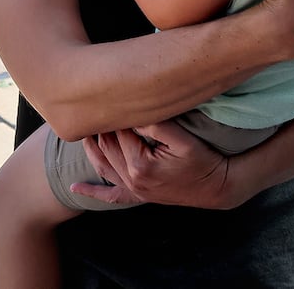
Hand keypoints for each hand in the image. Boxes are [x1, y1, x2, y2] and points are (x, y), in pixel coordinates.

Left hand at [68, 120, 237, 209]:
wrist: (218, 186)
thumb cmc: (203, 159)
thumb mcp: (184, 138)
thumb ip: (157, 124)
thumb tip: (132, 111)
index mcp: (140, 164)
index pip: (118, 132)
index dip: (115, 114)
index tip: (111, 97)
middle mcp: (132, 179)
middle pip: (107, 147)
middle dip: (101, 127)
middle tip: (98, 106)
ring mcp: (134, 189)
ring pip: (103, 166)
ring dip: (91, 149)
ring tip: (84, 130)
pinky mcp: (138, 196)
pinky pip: (111, 196)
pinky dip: (92, 192)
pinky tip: (75, 187)